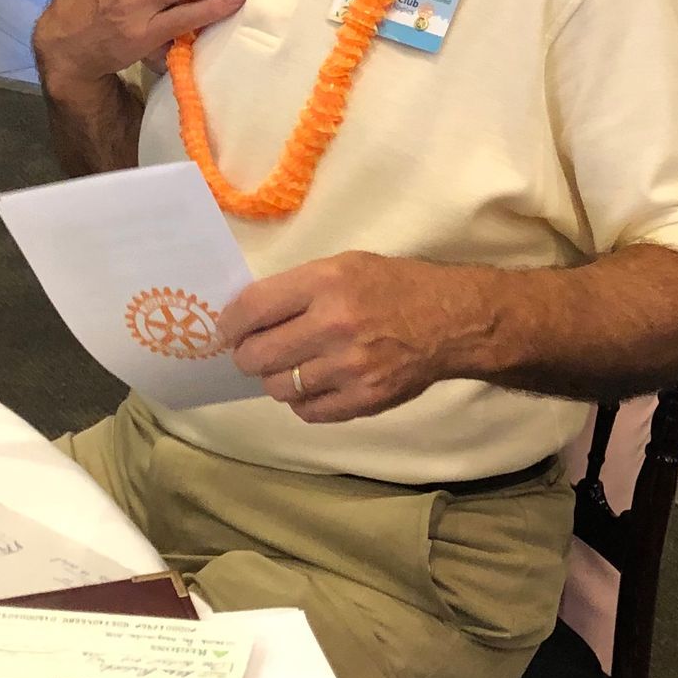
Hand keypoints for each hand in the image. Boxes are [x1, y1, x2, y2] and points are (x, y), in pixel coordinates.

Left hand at [217, 251, 476, 422]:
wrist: (450, 320)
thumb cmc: (392, 286)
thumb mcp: (344, 265)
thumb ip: (297, 290)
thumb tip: (247, 318)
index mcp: (326, 283)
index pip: (252, 309)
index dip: (229, 323)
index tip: (227, 330)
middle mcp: (334, 325)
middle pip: (257, 356)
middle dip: (247, 356)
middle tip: (254, 353)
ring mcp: (349, 367)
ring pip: (279, 388)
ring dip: (277, 379)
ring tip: (292, 367)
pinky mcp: (363, 399)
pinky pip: (308, 411)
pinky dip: (304, 401)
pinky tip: (316, 385)